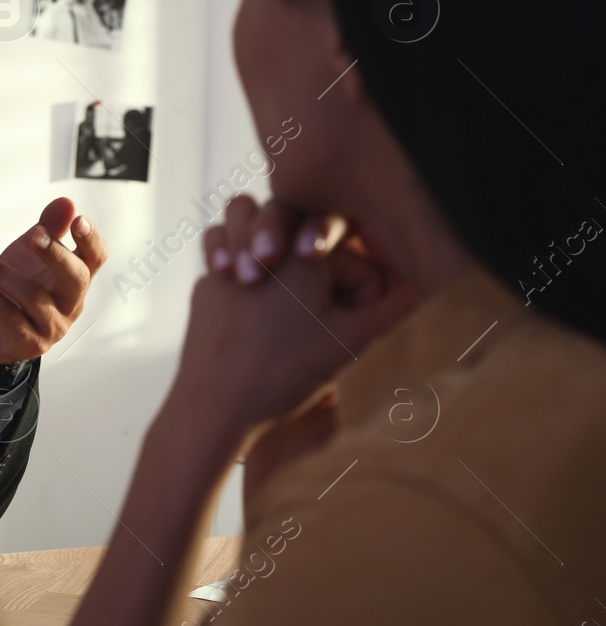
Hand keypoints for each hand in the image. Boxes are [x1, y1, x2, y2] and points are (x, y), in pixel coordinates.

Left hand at [0, 197, 106, 365]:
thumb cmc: (17, 289)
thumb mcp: (31, 255)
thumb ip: (49, 229)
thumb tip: (67, 202)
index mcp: (76, 278)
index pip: (96, 258)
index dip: (91, 240)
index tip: (78, 219)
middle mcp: (71, 303)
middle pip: (75, 278)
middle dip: (54, 254)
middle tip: (32, 235)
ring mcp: (54, 326)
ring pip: (33, 296)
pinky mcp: (30, 344)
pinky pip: (9, 317)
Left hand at [165, 195, 416, 442]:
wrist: (215, 406)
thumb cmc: (285, 371)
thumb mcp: (355, 341)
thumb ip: (397, 309)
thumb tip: (421, 289)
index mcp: (298, 247)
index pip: (352, 258)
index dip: (364, 289)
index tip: (353, 320)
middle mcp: (256, 244)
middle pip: (296, 220)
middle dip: (317, 252)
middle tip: (320, 299)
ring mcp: (222, 264)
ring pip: (245, 222)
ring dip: (267, 242)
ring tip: (280, 279)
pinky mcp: (205, 287)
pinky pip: (225, 258)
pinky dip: (240, 267)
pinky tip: (253, 300)